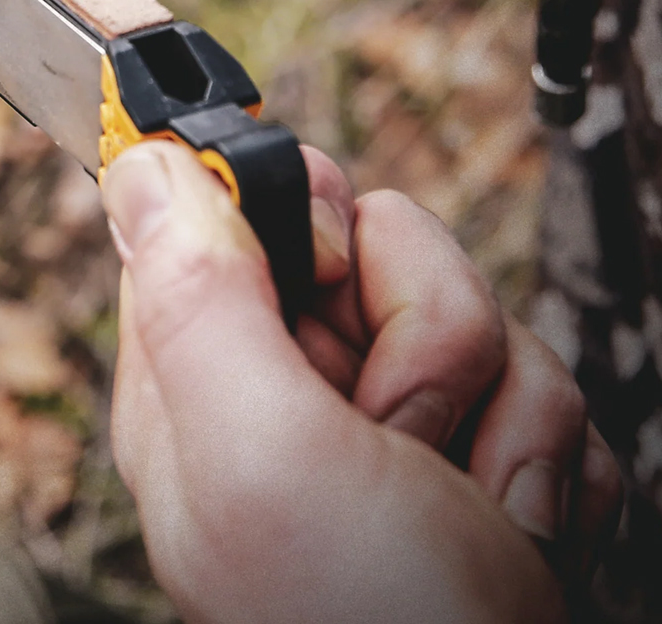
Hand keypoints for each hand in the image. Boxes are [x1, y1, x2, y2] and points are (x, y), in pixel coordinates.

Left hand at [101, 141, 621, 623]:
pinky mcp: (477, 450)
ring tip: (469, 505)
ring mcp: (388, 421)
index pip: (233, 211)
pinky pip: (535, 380)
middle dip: (423, 328)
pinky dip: (545, 454)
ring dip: (498, 407)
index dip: (300, 220)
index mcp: (203, 376)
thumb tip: (143, 161)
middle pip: (368, 243)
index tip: (332, 272)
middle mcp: (288, 390)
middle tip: (402, 426)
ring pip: (465, 309)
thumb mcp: (262, 452)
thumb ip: (199, 299)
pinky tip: (513, 527)